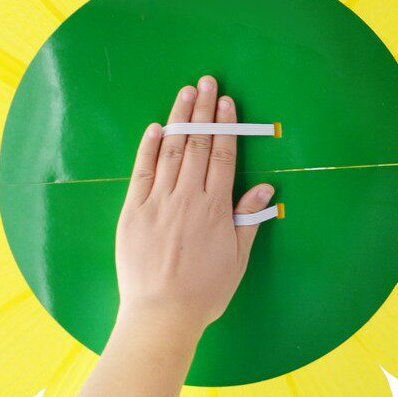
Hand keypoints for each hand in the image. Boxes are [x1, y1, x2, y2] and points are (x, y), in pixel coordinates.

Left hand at [115, 76, 274, 341]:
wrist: (161, 315)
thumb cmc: (205, 291)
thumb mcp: (237, 259)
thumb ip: (247, 218)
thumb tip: (264, 187)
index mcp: (215, 208)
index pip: (222, 156)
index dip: (225, 126)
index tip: (225, 101)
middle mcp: (187, 197)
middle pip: (197, 144)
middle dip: (203, 111)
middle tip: (206, 82)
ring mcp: (157, 202)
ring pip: (170, 151)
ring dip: (178, 119)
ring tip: (185, 92)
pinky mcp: (133, 211)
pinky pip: (141, 172)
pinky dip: (148, 148)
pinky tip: (154, 128)